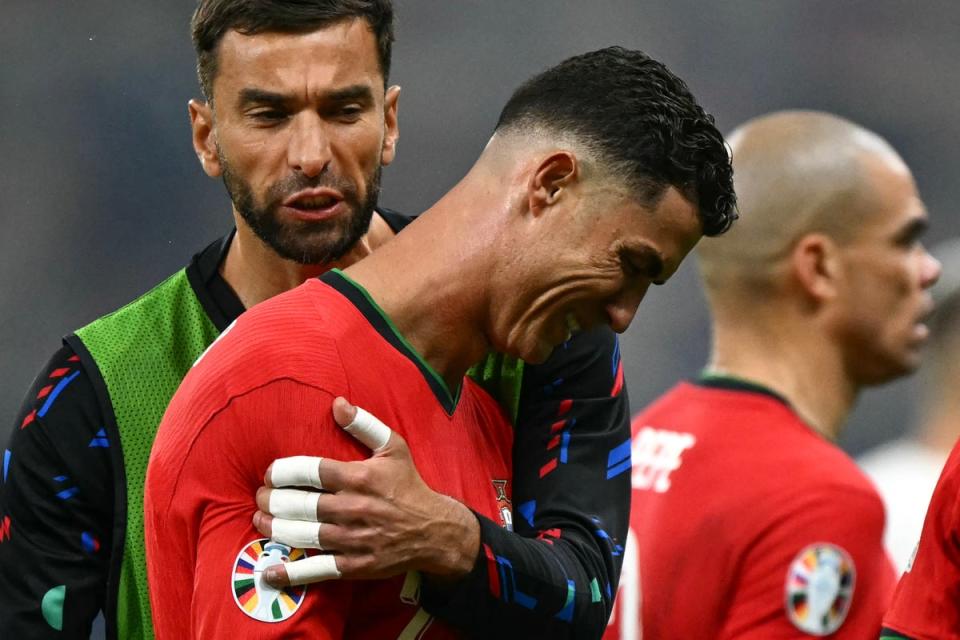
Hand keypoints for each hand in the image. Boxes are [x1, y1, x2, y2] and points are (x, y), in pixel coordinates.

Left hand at [253, 397, 480, 587]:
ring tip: (260, 519)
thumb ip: (364, 424)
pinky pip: (317, 569)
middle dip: (272, 500)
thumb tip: (337, 403)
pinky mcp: (354, 565)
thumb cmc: (408, 485)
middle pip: (300, 504)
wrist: (435, 530)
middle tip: (261, 496)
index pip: (310, 471)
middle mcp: (353, 508)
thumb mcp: (394, 447)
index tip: (270, 473)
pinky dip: (291, 572)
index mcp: (359, 477)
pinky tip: (269, 571)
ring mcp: (352, 539)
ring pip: (302, 535)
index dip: (282, 471)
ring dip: (274, 528)